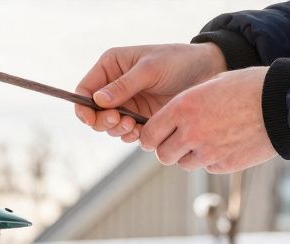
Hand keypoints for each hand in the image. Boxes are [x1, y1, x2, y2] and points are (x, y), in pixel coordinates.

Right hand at [75, 43, 225, 142]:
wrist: (206, 72)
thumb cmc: (178, 61)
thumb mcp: (150, 69)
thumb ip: (124, 85)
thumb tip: (97, 100)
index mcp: (111, 66)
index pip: (84, 90)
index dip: (83, 107)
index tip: (92, 119)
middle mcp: (114, 85)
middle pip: (93, 112)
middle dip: (103, 121)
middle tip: (120, 120)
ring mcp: (127, 103)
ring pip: (108, 125)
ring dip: (117, 130)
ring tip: (134, 125)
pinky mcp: (139, 117)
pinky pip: (126, 132)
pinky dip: (129, 135)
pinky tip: (140, 132)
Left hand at [138, 67, 276, 173]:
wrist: (282, 104)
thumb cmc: (248, 87)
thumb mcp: (211, 85)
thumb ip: (186, 104)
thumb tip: (170, 120)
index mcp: (182, 108)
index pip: (148, 135)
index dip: (150, 138)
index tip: (156, 137)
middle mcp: (190, 133)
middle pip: (163, 155)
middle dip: (168, 149)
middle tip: (178, 141)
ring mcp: (207, 152)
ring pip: (183, 163)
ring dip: (189, 155)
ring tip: (207, 139)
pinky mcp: (223, 165)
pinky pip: (207, 167)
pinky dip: (211, 160)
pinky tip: (226, 143)